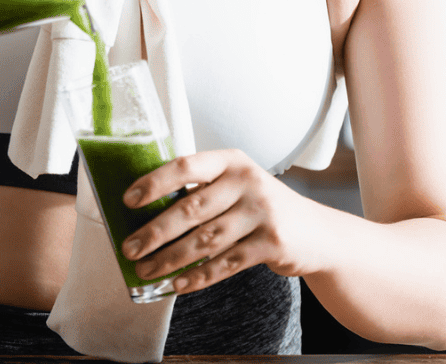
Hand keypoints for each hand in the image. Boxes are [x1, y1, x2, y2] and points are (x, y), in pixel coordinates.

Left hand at [118, 148, 319, 293]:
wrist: (317, 233)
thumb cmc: (261, 207)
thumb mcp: (237, 186)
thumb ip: (202, 190)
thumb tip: (145, 213)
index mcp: (232, 161)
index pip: (186, 166)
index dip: (154, 182)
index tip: (128, 200)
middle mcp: (248, 182)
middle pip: (191, 208)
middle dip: (155, 231)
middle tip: (130, 248)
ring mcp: (263, 213)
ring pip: (205, 240)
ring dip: (170, 258)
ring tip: (146, 270)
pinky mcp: (272, 244)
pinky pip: (225, 264)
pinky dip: (198, 276)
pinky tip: (178, 284)